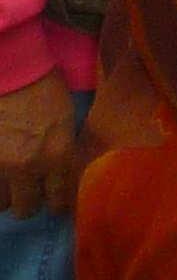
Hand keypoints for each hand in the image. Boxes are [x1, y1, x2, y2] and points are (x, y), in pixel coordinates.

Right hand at [0, 70, 81, 218]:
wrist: (13, 71)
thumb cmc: (45, 88)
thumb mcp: (67, 121)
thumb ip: (65, 150)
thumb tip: (64, 172)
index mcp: (57, 156)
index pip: (59, 200)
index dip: (57, 206)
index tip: (55, 206)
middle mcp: (27, 167)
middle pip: (26, 208)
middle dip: (28, 203)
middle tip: (28, 194)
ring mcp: (0, 166)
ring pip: (0, 203)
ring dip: (6, 196)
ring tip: (9, 183)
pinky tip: (1, 174)